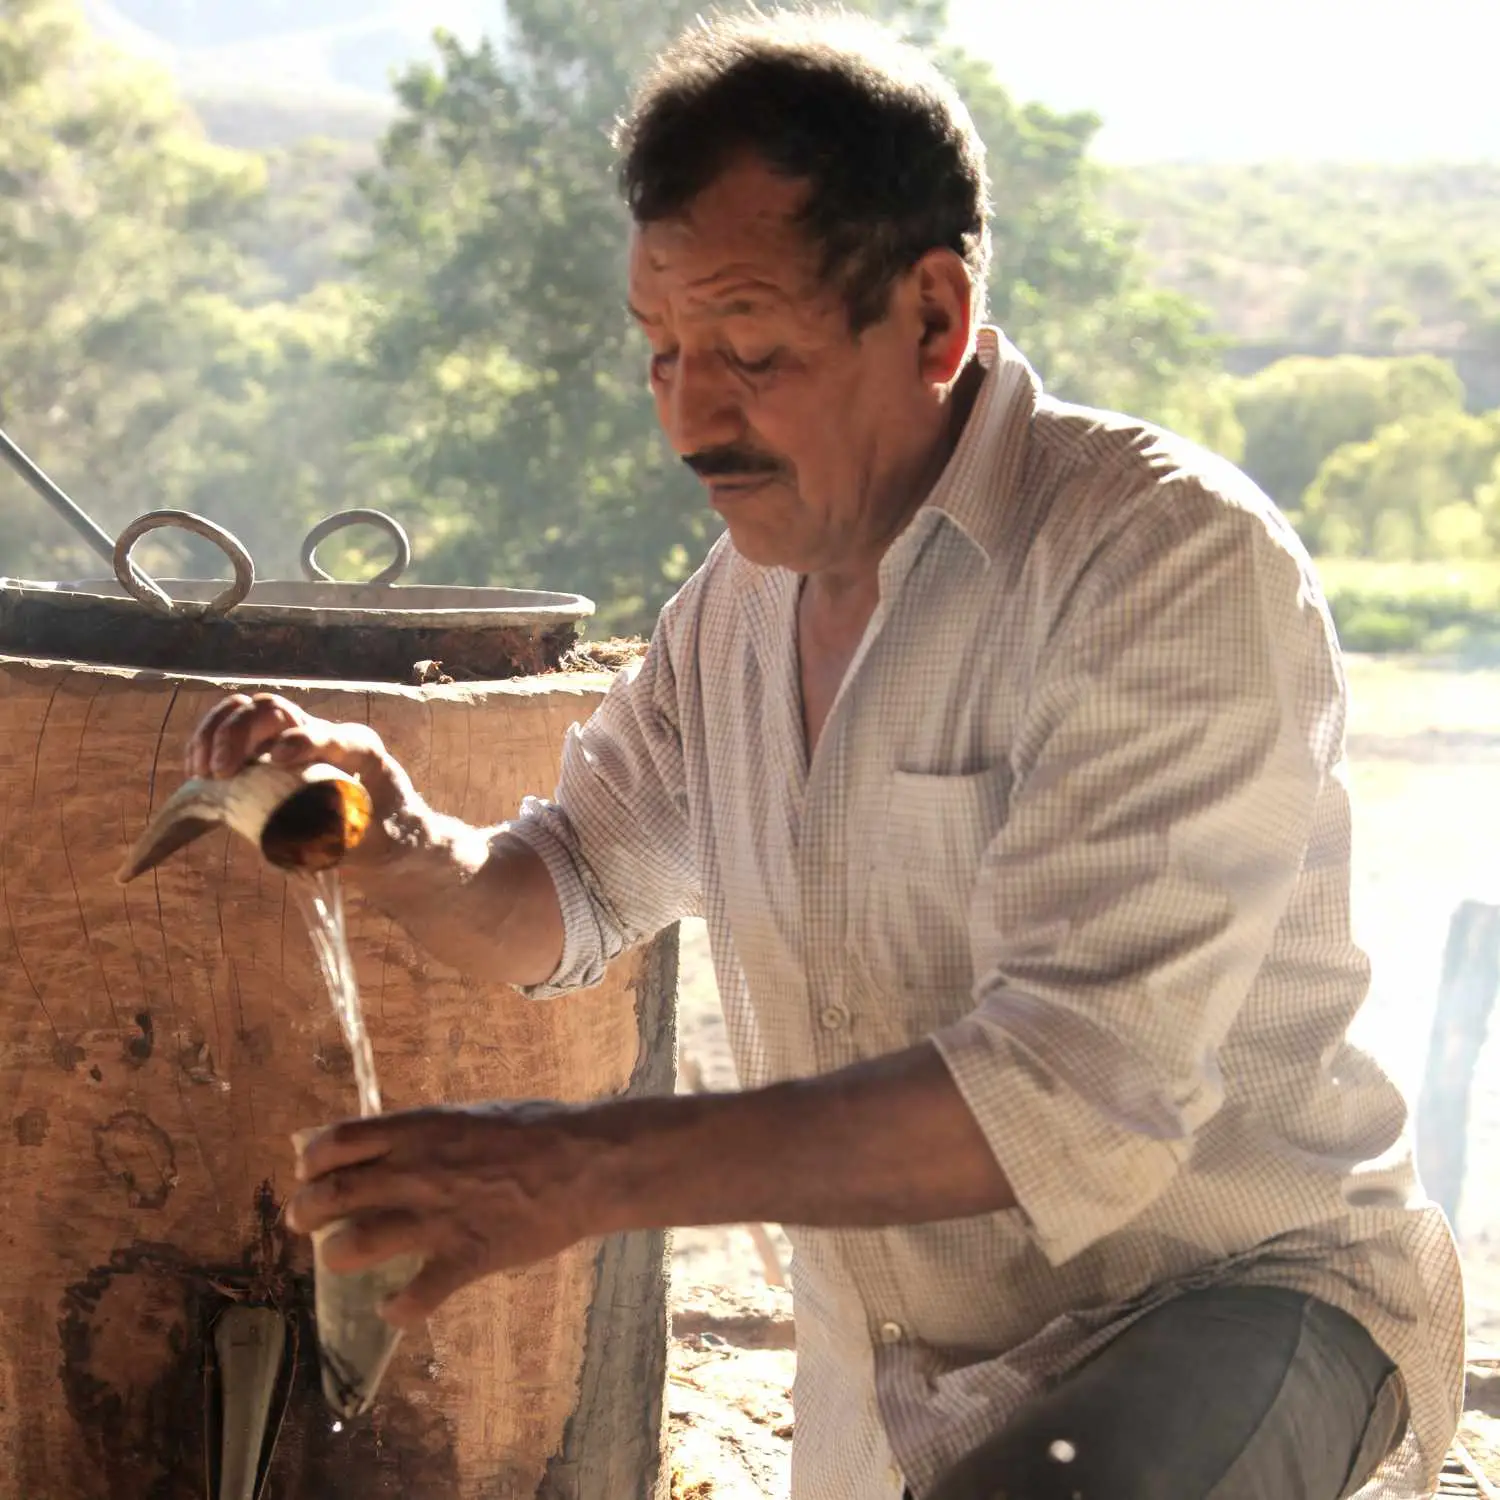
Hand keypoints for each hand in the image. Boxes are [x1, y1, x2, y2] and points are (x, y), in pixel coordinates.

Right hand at [184, 692, 415, 860]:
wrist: (385, 837)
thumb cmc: (388, 837)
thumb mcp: (383, 841)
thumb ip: (359, 839)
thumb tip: (326, 840)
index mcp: (359, 749)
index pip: (330, 733)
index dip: (304, 739)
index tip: (277, 759)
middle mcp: (323, 735)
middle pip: (275, 711)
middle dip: (241, 732)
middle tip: (221, 771)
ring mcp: (292, 741)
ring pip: (247, 712)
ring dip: (216, 733)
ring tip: (203, 772)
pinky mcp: (267, 757)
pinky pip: (231, 731)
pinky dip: (208, 742)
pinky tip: (197, 771)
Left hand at [285, 1103, 600, 1329]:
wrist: (584, 1162)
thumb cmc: (534, 1128)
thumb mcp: (469, 1115)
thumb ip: (425, 1134)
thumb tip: (389, 1144)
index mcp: (418, 1131)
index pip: (337, 1142)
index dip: (312, 1161)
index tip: (309, 1171)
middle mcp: (416, 1173)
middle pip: (333, 1196)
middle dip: (307, 1212)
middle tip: (305, 1220)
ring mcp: (438, 1219)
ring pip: (355, 1246)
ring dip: (336, 1256)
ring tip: (339, 1257)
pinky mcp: (465, 1259)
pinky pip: (414, 1297)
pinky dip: (396, 1308)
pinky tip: (394, 1307)